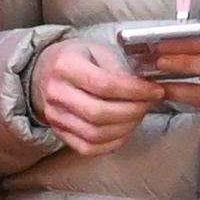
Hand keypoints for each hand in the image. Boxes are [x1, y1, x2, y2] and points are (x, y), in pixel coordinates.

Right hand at [28, 37, 164, 157]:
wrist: (44, 72)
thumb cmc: (77, 59)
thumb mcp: (97, 51)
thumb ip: (119, 69)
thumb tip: (144, 90)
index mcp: (66, 66)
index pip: (105, 85)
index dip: (135, 91)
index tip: (154, 91)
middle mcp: (56, 93)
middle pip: (99, 114)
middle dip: (132, 112)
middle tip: (147, 104)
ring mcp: (55, 116)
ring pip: (95, 134)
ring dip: (125, 128)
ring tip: (138, 115)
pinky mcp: (59, 133)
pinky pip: (88, 148)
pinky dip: (112, 144)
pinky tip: (124, 130)